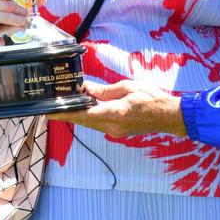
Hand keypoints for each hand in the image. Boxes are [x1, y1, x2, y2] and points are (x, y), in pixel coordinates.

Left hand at [50, 80, 187, 137]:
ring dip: (77, 115)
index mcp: (114, 114)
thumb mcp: (127, 87)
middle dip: (66, 114)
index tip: (48, 112)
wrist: (171, 115)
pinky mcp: (118, 131)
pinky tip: (83, 108)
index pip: (82, 114)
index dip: (64, 113)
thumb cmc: (152, 98)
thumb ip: (104, 90)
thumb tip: (85, 88)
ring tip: (63, 105)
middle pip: (83, 121)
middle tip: (51, 106)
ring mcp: (115, 132)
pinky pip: (98, 124)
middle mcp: (112, 127)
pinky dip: (88, 116)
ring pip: (89, 124)